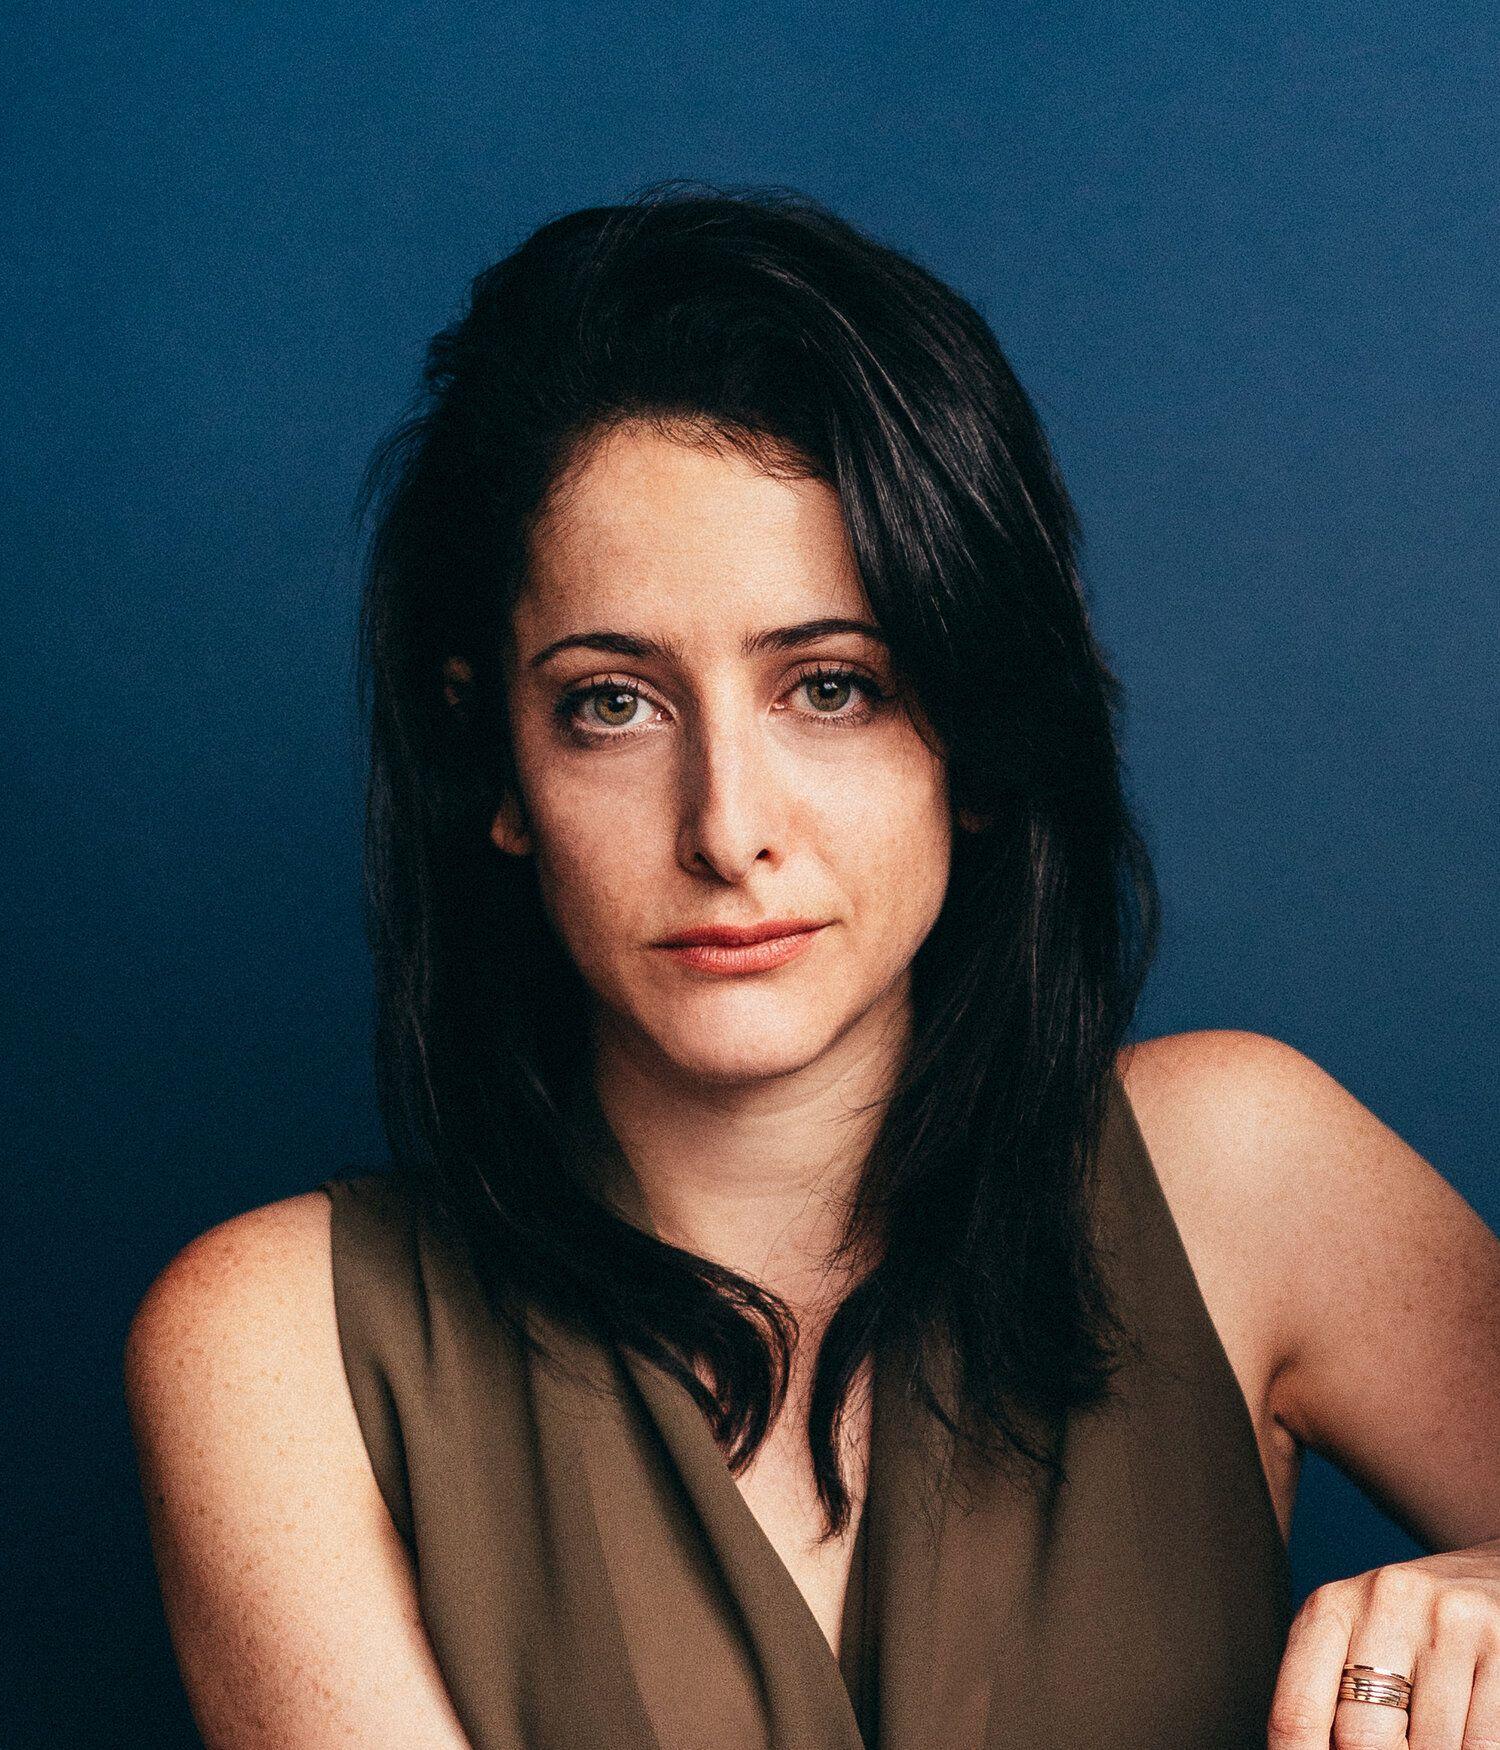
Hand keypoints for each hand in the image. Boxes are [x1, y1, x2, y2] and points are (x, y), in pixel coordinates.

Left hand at [1268, 1537, 1499, 1746]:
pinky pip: (1482, 1743)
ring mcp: (1448, 1620)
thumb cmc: (1412, 1621)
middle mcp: (1386, 1602)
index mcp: (1332, 1606)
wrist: (1490, 1572)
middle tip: (1395, 1749)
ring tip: (1434, 1731)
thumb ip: (1328, 1691)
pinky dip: (1473, 1749)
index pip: (1296, 1712)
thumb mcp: (1356, 1634)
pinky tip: (1469, 1726)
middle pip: (1363, 1739)